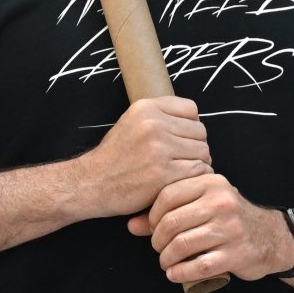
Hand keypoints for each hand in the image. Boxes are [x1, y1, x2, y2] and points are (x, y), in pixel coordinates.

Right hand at [74, 96, 211, 219]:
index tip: (181, 140)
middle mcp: (153, 124)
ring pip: (203, 152)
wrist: (90, 184)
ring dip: (198, 164)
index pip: (191, 109)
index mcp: (146, 108)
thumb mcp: (131, 122)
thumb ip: (160, 116)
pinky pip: (198, 171)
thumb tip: (194, 120)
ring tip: (181, 172)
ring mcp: (158, 149)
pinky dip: (194, 179)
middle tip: (183, 161)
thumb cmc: (115, 157)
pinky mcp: (162, 173)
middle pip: (200, 132)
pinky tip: (181, 183)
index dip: (190, 126)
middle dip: (195, 147)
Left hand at [128, 173, 293, 283]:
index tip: (152, 227)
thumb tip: (131, 225)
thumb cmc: (228, 218)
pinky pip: (197, 266)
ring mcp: (230, 228)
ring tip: (166, 262)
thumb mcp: (204, 204)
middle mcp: (221, 202)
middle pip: (171, 222)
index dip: (152, 215)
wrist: (269, 236)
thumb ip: (170, 210)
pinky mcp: (235, 253)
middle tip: (159, 248)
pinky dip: (179, 273)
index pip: (168, 195)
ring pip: (181, 245)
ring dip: (166, 259)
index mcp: (212, 183)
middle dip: (157, 240)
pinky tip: (175, 274)